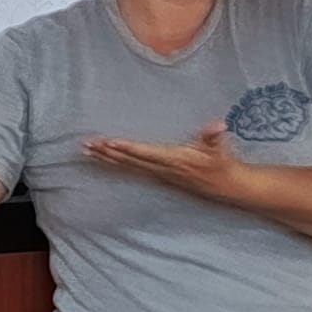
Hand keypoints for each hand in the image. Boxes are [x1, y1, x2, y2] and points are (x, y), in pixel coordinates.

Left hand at [85, 121, 249, 202]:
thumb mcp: (220, 147)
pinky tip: (101, 161)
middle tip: (88, 144)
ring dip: (106, 159)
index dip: (128, 148)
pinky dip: (114, 165)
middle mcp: (161, 169)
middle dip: (107, 152)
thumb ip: (214, 136)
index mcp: (174, 158)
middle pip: (129, 160)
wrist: (224, 186)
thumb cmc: (220, 162)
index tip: (110, 142)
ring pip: (126, 167)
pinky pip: (130, 171)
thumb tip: (218, 125)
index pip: (146, 152)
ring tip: (87, 152)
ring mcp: (157, 175)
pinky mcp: (155, 177)